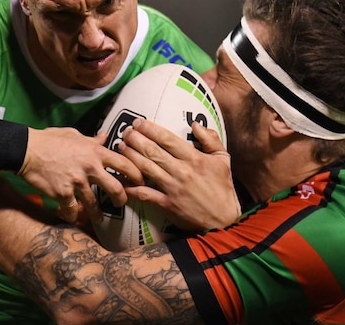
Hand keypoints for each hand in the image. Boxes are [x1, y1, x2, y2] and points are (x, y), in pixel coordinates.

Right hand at [19, 127, 143, 223]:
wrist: (26, 150)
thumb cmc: (49, 140)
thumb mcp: (73, 134)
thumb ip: (91, 139)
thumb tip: (104, 137)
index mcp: (94, 152)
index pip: (124, 164)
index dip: (136, 174)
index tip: (139, 181)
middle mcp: (89, 168)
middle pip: (116, 188)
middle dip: (122, 199)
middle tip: (122, 203)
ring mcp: (77, 182)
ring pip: (94, 204)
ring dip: (97, 213)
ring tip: (98, 218)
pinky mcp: (63, 194)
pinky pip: (72, 210)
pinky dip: (72, 215)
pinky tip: (72, 217)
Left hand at [120, 119, 239, 230]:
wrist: (224, 221)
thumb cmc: (222, 189)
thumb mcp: (223, 160)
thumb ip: (211, 139)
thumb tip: (195, 124)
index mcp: (195, 159)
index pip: (167, 139)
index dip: (150, 129)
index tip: (138, 122)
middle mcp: (182, 171)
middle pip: (152, 151)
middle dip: (135, 139)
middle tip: (125, 132)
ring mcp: (173, 188)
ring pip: (146, 168)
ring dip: (130, 156)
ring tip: (120, 146)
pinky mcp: (167, 204)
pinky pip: (144, 193)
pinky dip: (131, 186)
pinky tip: (120, 177)